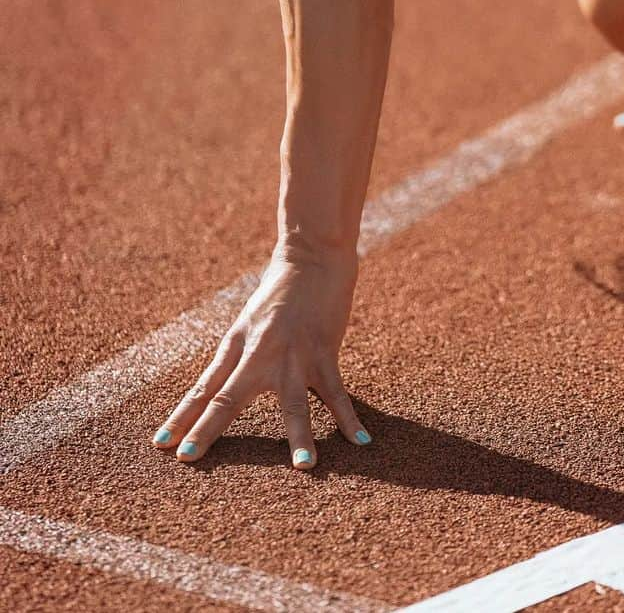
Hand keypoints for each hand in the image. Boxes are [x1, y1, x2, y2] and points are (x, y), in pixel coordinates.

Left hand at [151, 244, 371, 468]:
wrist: (313, 257)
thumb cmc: (279, 291)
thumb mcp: (248, 323)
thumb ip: (235, 358)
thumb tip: (213, 391)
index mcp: (238, 347)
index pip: (204, 388)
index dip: (182, 417)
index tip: (161, 444)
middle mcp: (261, 354)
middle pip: (229, 397)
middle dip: (207, 429)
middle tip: (187, 458)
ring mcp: (295, 355)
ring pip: (295, 403)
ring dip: (300, 436)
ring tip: (304, 467)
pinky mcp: (324, 352)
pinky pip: (337, 392)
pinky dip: (349, 419)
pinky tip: (360, 443)